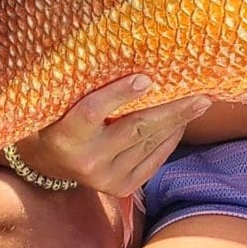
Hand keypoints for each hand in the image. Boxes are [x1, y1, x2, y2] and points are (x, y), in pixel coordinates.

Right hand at [10, 75, 211, 197]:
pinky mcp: (121, 187)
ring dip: (177, 122)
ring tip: (198, 104)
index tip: (145, 77)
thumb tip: (124, 59)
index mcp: (65, 136)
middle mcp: (87, 160)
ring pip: (149, 143)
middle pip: (135, 129)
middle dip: (171, 110)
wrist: (46, 162)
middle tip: (200, 94)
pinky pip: (153, 160)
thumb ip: (82, 88)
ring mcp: (106, 177)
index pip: (92, 111)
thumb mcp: (57, 103)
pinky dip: (169, 140)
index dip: (118, 94)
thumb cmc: (53, 119)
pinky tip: (181, 124)